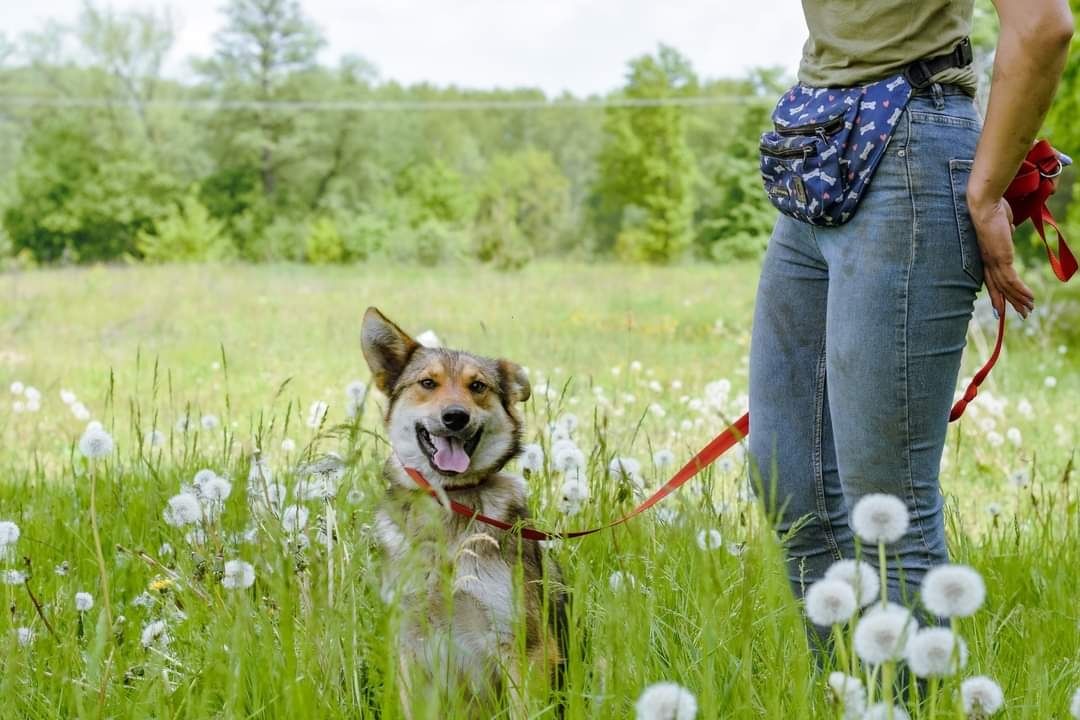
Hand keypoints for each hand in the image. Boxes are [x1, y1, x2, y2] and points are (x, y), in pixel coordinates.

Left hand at [967, 194, 1034, 318]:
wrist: (985, 204)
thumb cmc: (993, 208)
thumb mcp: (1001, 223)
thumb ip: (1004, 230)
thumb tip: (1007, 229)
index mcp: (986, 254)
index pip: (991, 279)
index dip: (997, 293)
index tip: (1002, 306)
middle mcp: (987, 261)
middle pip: (998, 287)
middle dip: (1009, 302)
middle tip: (1021, 314)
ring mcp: (993, 261)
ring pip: (1005, 287)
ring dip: (1019, 300)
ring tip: (1028, 310)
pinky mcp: (1000, 258)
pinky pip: (1011, 280)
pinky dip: (1020, 291)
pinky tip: (1029, 298)